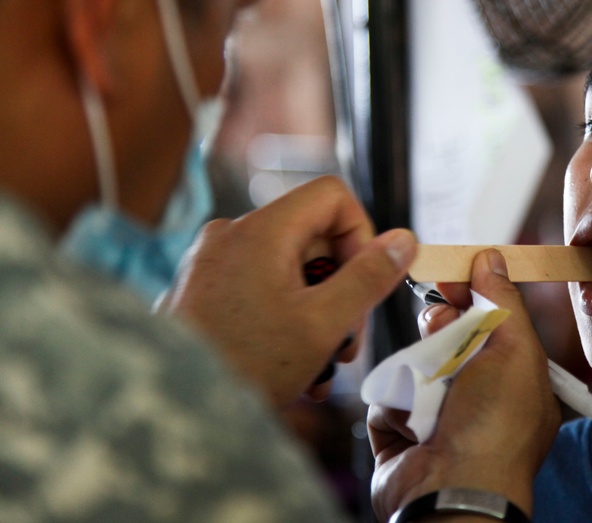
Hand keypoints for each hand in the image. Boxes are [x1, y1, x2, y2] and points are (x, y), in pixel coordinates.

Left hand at [156, 175, 415, 406]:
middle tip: (347, 341)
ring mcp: (212, 262)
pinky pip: (261, 287)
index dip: (361, 234)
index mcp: (260, 230)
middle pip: (313, 235)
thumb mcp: (323, 323)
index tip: (364, 283)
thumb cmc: (242, 366)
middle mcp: (231, 234)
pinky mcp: (203, 289)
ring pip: (290, 267)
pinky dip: (285, 316)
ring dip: (317, 310)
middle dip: (341, 286)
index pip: (332, 196)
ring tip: (322, 365)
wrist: (171, 411)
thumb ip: (369, 277)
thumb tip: (404, 239)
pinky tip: (293, 366)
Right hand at [368, 250, 560, 521]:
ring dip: (420, 374)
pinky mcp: (400, 430)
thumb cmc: (495, 431)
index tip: (450, 274)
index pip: (488, 319)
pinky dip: (398, 405)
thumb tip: (491, 258)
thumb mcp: (515, 352)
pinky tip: (414, 427)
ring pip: (412, 361)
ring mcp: (436, 413)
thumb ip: (503, 301)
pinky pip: (388, 394)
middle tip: (444, 336)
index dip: (468, 292)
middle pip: (445, 333)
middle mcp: (476, 394)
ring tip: (433, 400)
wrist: (451, 490)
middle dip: (441, 331)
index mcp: (512, 377)